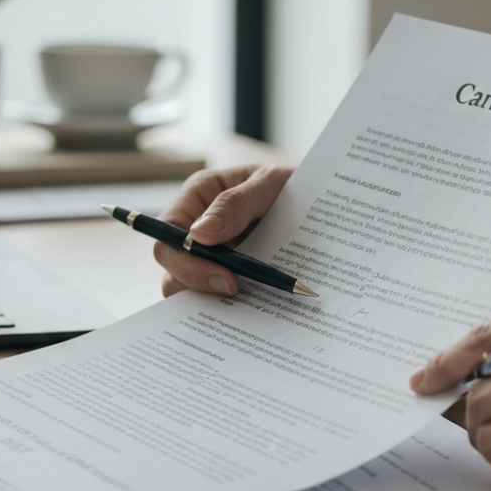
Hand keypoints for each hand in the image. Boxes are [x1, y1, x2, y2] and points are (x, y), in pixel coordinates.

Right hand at [154, 164, 293, 296]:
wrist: (321, 202)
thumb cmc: (293, 182)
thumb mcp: (270, 183)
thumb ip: (235, 204)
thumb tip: (199, 235)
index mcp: (197, 196)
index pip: (169, 235)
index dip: (187, 261)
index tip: (224, 277)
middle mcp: (196, 228)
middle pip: (173, 267)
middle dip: (199, 284)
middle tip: (238, 291)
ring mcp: (211, 255)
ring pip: (190, 289)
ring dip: (213, 300)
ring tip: (250, 302)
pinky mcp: (229, 275)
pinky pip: (219, 298)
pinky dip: (232, 306)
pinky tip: (256, 307)